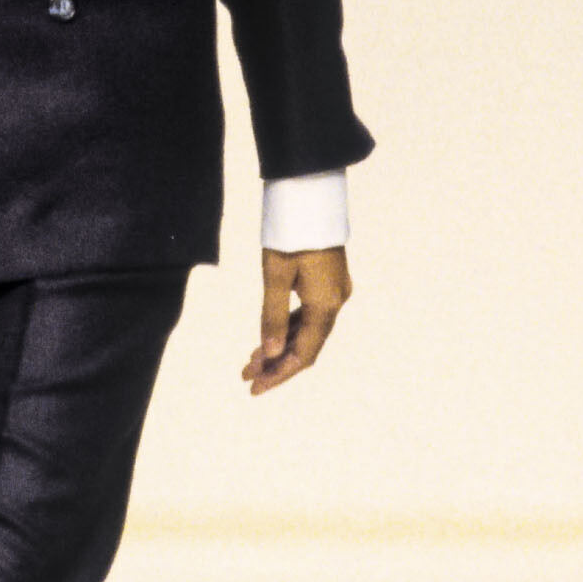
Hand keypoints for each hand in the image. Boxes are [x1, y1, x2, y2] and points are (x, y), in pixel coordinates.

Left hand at [242, 246, 349, 395]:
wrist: (310, 194)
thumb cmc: (290, 232)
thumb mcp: (275, 275)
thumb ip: (273, 316)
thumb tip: (271, 354)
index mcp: (326, 305)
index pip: (304, 353)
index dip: (279, 374)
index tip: (254, 386)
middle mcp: (336, 301)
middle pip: (307, 345)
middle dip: (277, 363)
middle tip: (246, 376)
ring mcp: (335, 291)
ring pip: (308, 330)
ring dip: (281, 346)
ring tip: (252, 359)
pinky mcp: (329, 280)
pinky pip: (310, 314)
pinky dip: (289, 327)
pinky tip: (271, 336)